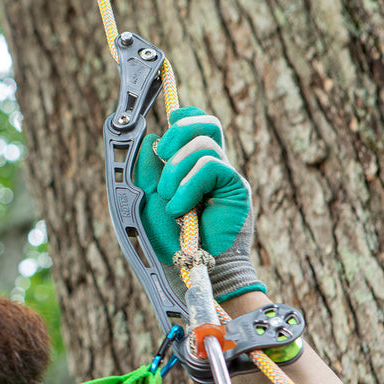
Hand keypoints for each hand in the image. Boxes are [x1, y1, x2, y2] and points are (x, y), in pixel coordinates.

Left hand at [134, 107, 265, 301]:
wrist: (187, 266)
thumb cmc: (167, 239)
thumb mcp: (147, 197)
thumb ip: (148, 167)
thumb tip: (153, 138)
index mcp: (192, 168)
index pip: (198, 127)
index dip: (185, 117)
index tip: (169, 122)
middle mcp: (212, 169)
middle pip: (206, 125)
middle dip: (178, 133)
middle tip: (163, 155)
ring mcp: (225, 178)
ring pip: (204, 145)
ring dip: (176, 170)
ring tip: (169, 201)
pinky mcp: (236, 189)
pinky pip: (211, 166)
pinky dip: (188, 185)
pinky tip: (181, 209)